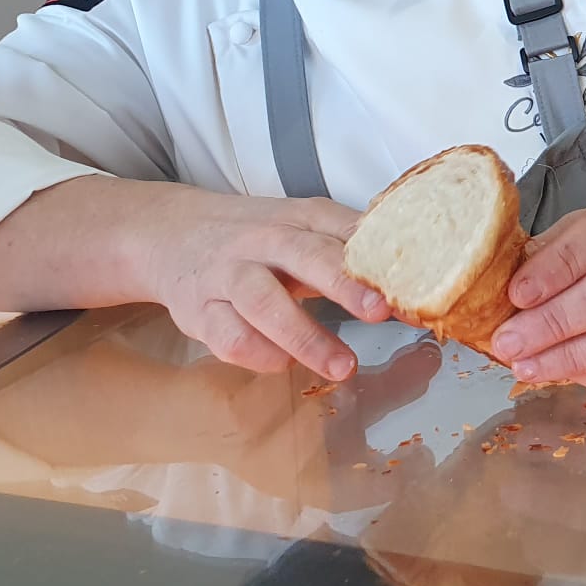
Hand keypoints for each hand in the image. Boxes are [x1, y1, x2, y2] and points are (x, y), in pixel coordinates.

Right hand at [134, 189, 389, 379]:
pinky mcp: (199, 311)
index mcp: (296, 218)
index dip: (373, 255)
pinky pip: (229, 338)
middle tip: (379, 313)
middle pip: (302, 257)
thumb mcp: (302, 224)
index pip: (340, 230)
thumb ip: (348, 241)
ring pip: (263, 304)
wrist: (172, 234)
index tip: (406, 280)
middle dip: (343, 285)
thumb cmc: (256, 236)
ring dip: (305, 337)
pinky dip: (260, 355)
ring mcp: (227, 276)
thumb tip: (414, 263)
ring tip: (344, 366)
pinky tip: (285, 363)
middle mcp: (260, 242)